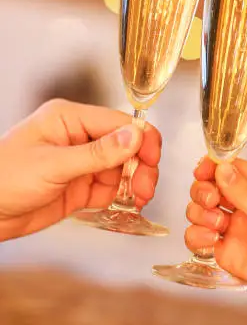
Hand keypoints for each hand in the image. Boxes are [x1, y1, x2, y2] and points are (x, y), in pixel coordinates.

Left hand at [0, 99, 160, 240]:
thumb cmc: (3, 178)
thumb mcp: (54, 165)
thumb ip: (98, 153)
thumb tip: (136, 136)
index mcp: (70, 119)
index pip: (118, 122)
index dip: (141, 139)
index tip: (153, 160)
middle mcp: (78, 136)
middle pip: (125, 144)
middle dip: (140, 165)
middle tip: (145, 188)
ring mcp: (79, 162)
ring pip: (121, 168)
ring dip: (133, 182)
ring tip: (138, 199)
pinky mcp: (78, 186)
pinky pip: (109, 187)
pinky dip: (120, 196)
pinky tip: (124, 205)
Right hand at [185, 158, 246, 324]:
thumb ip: (246, 195)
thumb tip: (222, 168)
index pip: (235, 168)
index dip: (215, 166)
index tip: (201, 171)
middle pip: (213, 186)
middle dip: (205, 191)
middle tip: (211, 202)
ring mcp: (238, 229)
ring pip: (203, 210)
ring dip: (200, 214)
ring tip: (216, 226)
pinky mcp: (229, 252)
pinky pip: (201, 237)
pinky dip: (197, 236)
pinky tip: (209, 241)